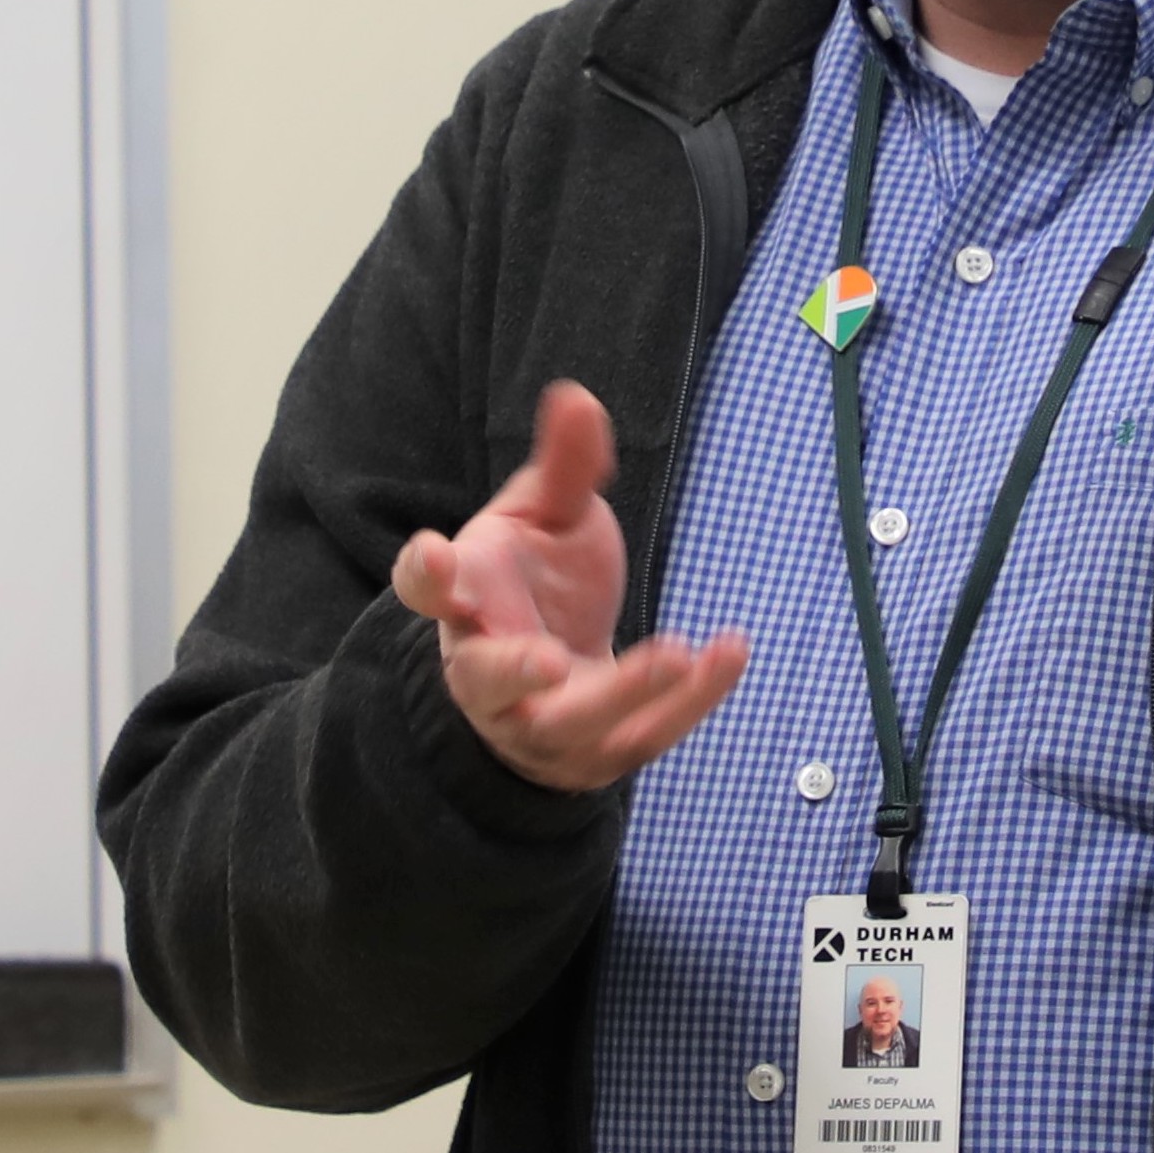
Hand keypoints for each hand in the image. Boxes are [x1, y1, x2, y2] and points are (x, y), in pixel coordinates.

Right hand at [391, 380, 747, 790]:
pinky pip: (643, 735)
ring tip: (679, 653)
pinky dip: (692, 699)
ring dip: (624, 692)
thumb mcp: (547, 519)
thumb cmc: (537, 583)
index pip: (426, 592)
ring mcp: (536, 725)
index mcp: (464, 602)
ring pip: (569, 724)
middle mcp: (486, 673)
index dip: (424, 574)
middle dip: (514, 672)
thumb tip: (577, 396)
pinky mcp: (594, 756)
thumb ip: (564, 466)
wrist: (557, 673)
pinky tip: (729, 653)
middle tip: (548, 661)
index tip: (431, 552)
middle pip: (486, 682)